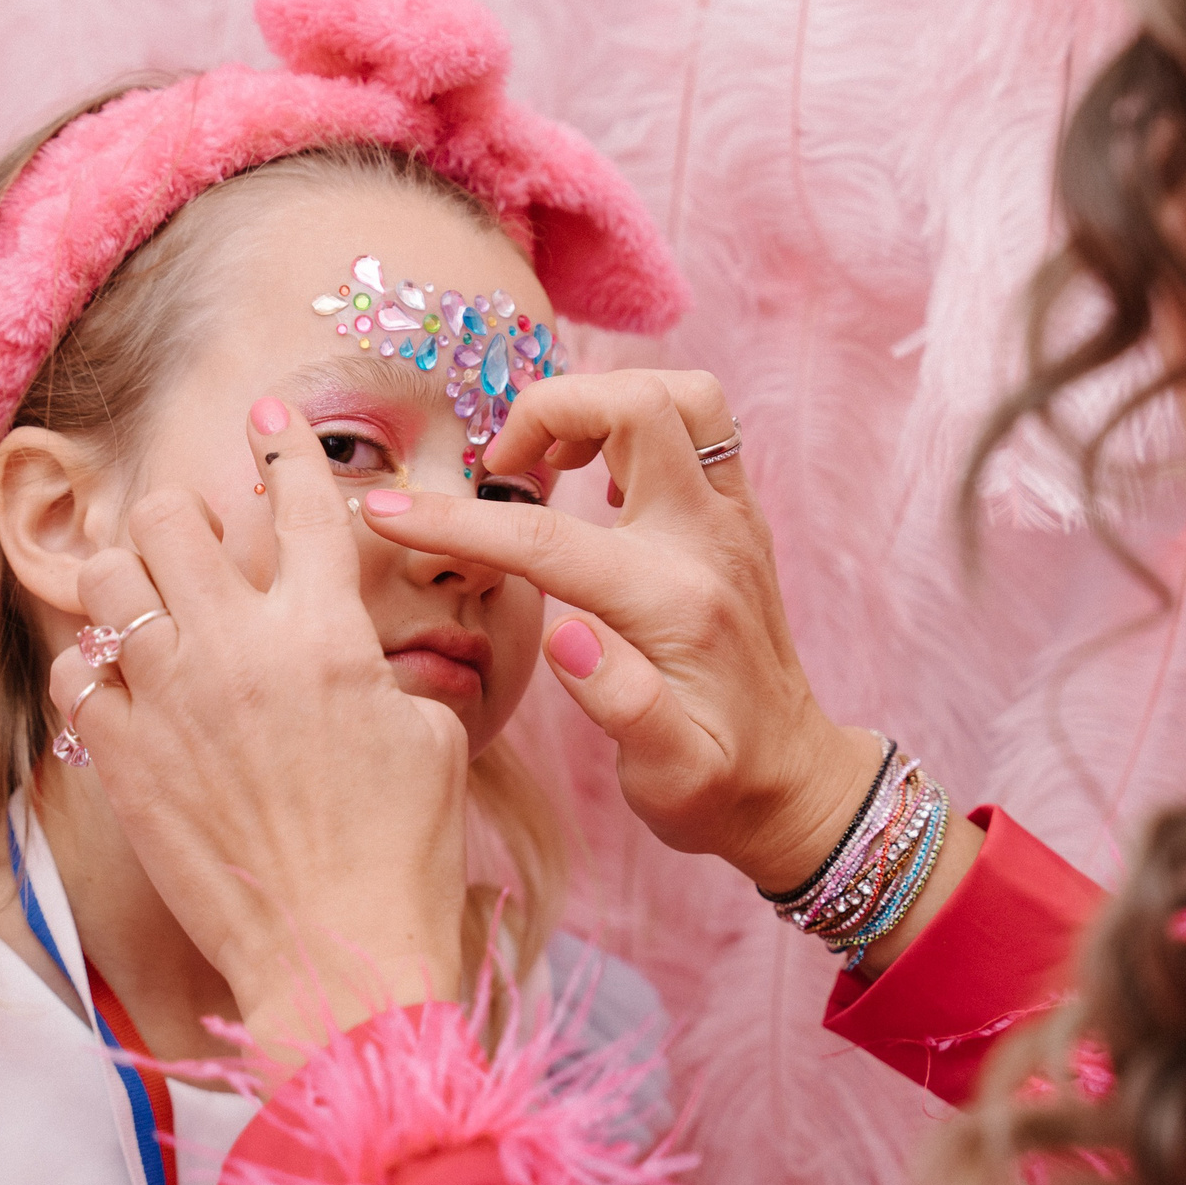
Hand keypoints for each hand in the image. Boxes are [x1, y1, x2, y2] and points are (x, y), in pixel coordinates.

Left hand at [57, 397, 469, 1074]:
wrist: (338, 955)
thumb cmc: (404, 854)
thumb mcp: (428, 737)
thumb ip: (382, 669)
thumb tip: (354, 652)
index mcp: (327, 631)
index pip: (301, 499)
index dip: (282, 442)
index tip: (266, 414)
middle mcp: (240, 647)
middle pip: (174, 512)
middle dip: (187, 516)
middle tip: (204, 548)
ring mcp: (170, 698)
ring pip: (109, 573)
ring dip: (131, 577)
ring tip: (153, 606)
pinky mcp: (120, 756)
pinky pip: (75, 667)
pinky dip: (95, 664)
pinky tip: (124, 685)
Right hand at [360, 369, 885, 892]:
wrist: (795, 784)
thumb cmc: (718, 787)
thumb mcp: (667, 778)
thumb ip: (619, 704)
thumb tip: (563, 633)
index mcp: (674, 607)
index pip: (547, 540)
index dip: (456, 521)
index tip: (390, 515)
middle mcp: (710, 544)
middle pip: (640, 406)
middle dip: (551, 410)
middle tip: (502, 470)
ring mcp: (732, 522)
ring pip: (683, 397)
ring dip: (604, 404)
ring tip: (551, 464)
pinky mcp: (738, 519)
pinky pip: (696, 426)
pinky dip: (637, 424)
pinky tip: (599, 487)